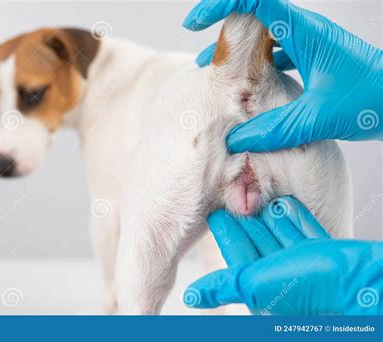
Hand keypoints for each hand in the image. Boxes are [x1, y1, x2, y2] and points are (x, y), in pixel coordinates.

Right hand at [183, 0, 382, 152]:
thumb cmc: (375, 98)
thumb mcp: (319, 116)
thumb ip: (274, 128)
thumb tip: (237, 138)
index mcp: (303, 31)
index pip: (253, 0)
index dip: (220, 5)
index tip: (197, 24)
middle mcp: (304, 31)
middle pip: (253, 17)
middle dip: (222, 32)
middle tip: (202, 56)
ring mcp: (309, 44)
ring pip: (264, 39)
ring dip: (239, 53)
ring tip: (216, 73)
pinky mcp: (314, 59)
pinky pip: (278, 56)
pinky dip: (258, 68)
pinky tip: (250, 89)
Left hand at [183, 196, 382, 314]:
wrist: (360, 286)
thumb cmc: (306, 289)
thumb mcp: (256, 286)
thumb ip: (225, 285)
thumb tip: (191, 297)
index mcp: (258, 282)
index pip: (236, 249)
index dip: (225, 229)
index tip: (213, 207)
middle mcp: (278, 272)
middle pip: (256, 238)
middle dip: (243, 215)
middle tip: (230, 189)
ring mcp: (302, 261)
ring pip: (278, 231)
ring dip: (265, 212)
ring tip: (252, 188)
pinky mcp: (321, 250)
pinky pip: (302, 228)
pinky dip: (291, 215)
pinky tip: (283, 200)